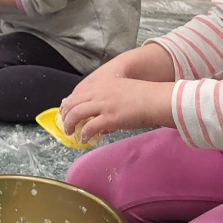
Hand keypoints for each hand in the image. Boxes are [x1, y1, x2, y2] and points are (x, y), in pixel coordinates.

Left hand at [59, 74, 174, 143]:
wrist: (157, 100)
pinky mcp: (110, 117)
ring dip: (69, 125)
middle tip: (65, 124)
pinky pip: (89, 127)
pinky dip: (84, 134)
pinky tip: (84, 139)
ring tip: (70, 132)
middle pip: (72, 103)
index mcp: (101, 84)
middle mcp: (99, 92)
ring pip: (76, 114)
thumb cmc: (144, 98)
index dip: (68, 104)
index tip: (65, 112)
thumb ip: (108, 104)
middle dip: (65, 115)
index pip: (77, 93)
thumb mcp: (121, 93)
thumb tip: (101, 127)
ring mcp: (103, 104)